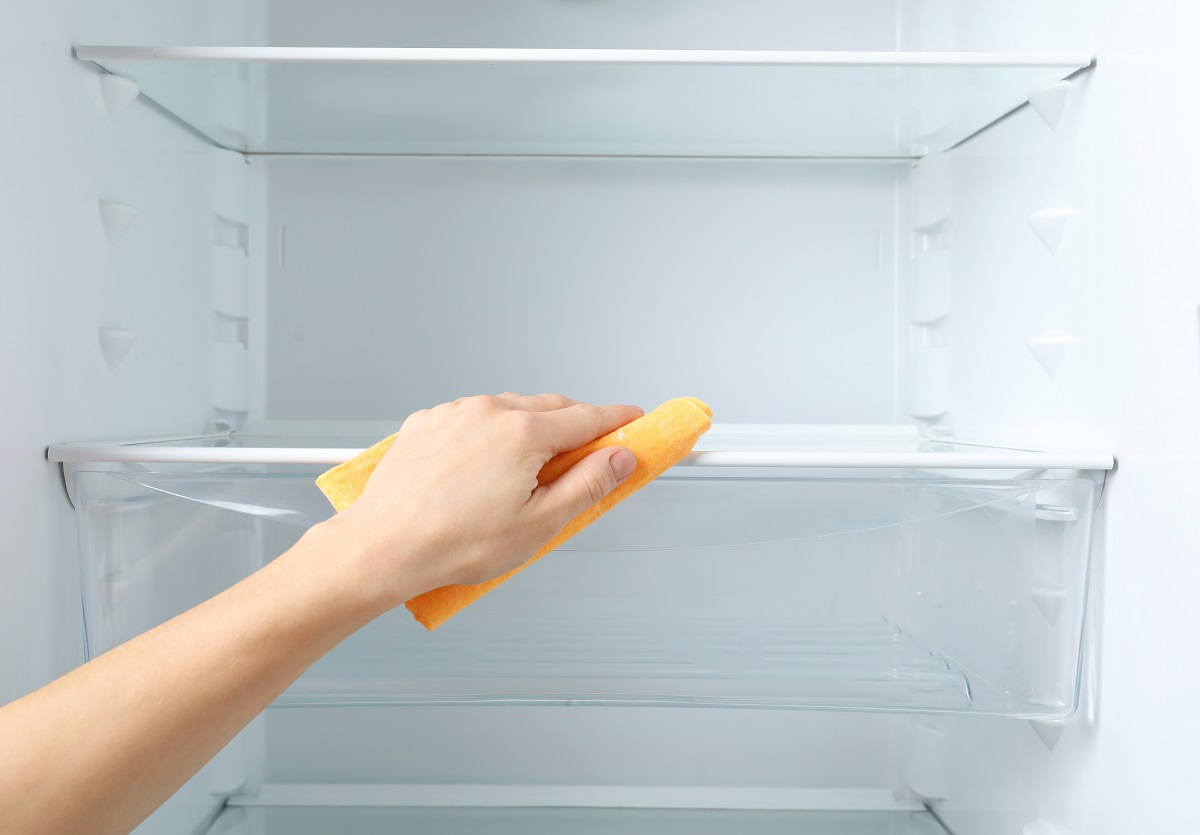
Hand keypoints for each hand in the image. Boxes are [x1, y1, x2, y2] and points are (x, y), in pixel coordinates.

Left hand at [325, 393, 642, 607]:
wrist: (381, 547)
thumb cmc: (454, 544)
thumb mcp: (540, 525)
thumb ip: (588, 485)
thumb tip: (620, 459)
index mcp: (523, 434)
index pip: (588, 418)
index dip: (618, 420)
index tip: (634, 421)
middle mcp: (489, 411)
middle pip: (550, 408)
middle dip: (576, 425)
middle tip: (589, 455)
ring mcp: (453, 413)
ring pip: (509, 410)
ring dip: (530, 429)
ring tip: (528, 473)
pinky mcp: (426, 423)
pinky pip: (471, 418)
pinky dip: (489, 434)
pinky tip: (483, 470)